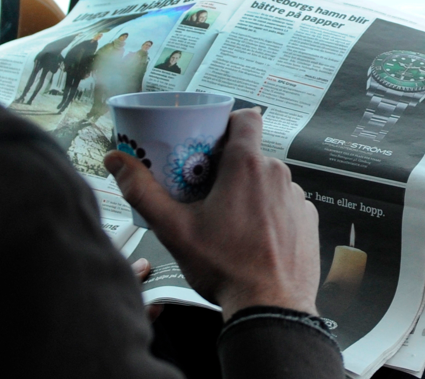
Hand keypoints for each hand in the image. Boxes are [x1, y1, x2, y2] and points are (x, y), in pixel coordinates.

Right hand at [106, 109, 321, 319]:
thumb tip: (117, 161)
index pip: (246, 118)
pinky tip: (253, 237)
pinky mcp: (308, 219)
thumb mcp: (174, 228)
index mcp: (246, 166)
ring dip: (250, 192)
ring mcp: (297, 197)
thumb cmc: (225, 267)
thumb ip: (143, 191)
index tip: (211, 139)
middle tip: (205, 191)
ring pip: (268, 181)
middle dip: (229, 167)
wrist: (270, 306)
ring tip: (228, 221)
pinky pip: (285, 205)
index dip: (229, 122)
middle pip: (251, 154)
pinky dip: (270, 213)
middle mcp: (278, 175)